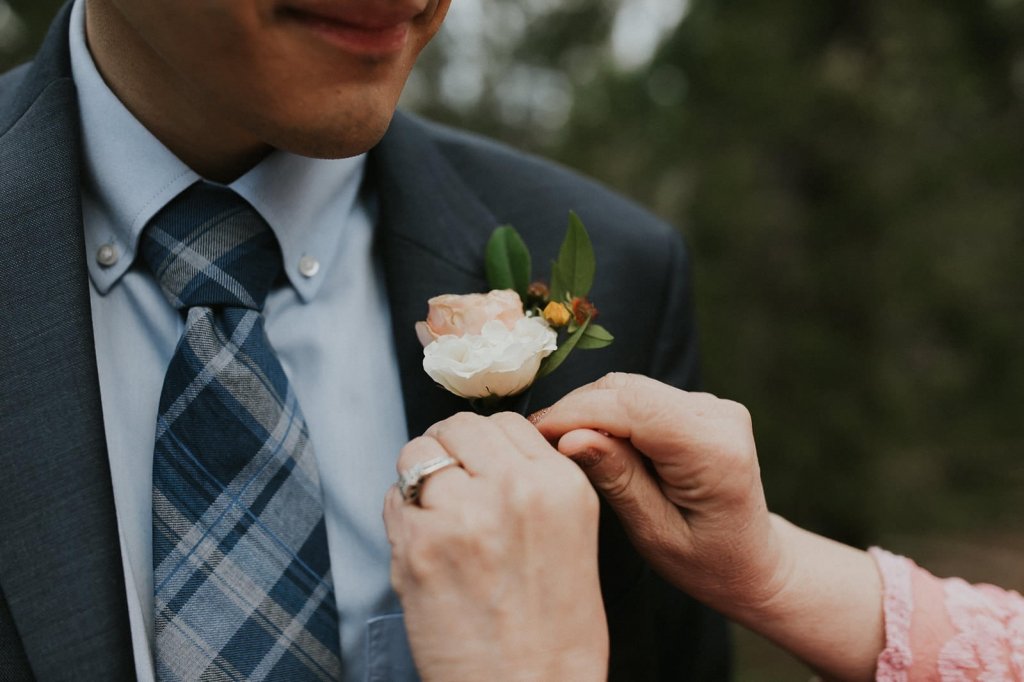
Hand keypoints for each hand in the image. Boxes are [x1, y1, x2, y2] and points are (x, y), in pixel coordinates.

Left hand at [383, 412, 608, 681]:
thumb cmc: (554, 631)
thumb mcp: (573, 537)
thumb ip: (534, 484)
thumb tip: (487, 452)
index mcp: (560, 485)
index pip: (507, 422)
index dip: (485, 444)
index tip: (478, 463)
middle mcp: (512, 490)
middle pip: (458, 427)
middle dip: (449, 450)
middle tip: (451, 484)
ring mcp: (461, 515)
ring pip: (417, 454)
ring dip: (420, 478)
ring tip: (436, 515)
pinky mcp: (416, 546)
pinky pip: (393, 499)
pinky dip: (401, 515)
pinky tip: (423, 544)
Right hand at [533, 373, 786, 614]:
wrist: (754, 561)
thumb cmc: (707, 563)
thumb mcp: (655, 534)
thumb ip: (618, 480)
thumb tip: (570, 438)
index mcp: (713, 450)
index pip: (632, 408)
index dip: (575, 413)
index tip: (532, 435)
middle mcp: (717, 415)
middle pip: (627, 389)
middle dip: (574, 410)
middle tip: (533, 443)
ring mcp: (711, 405)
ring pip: (628, 387)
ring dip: (587, 409)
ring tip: (554, 443)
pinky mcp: (698, 406)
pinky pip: (639, 396)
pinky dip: (606, 412)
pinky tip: (586, 440)